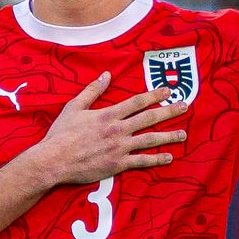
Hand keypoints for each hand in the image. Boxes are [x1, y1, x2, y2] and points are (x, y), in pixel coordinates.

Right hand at [25, 75, 184, 186]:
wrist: (53, 160)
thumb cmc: (61, 134)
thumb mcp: (73, 107)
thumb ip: (91, 91)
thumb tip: (106, 75)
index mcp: (108, 115)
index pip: (137, 102)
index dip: (154, 95)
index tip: (168, 91)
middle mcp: (118, 129)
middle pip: (149, 118)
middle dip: (169, 111)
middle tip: (185, 107)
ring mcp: (120, 147)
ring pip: (150, 139)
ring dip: (169, 136)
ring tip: (183, 134)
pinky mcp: (118, 164)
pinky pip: (142, 161)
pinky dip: (157, 159)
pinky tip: (169, 157)